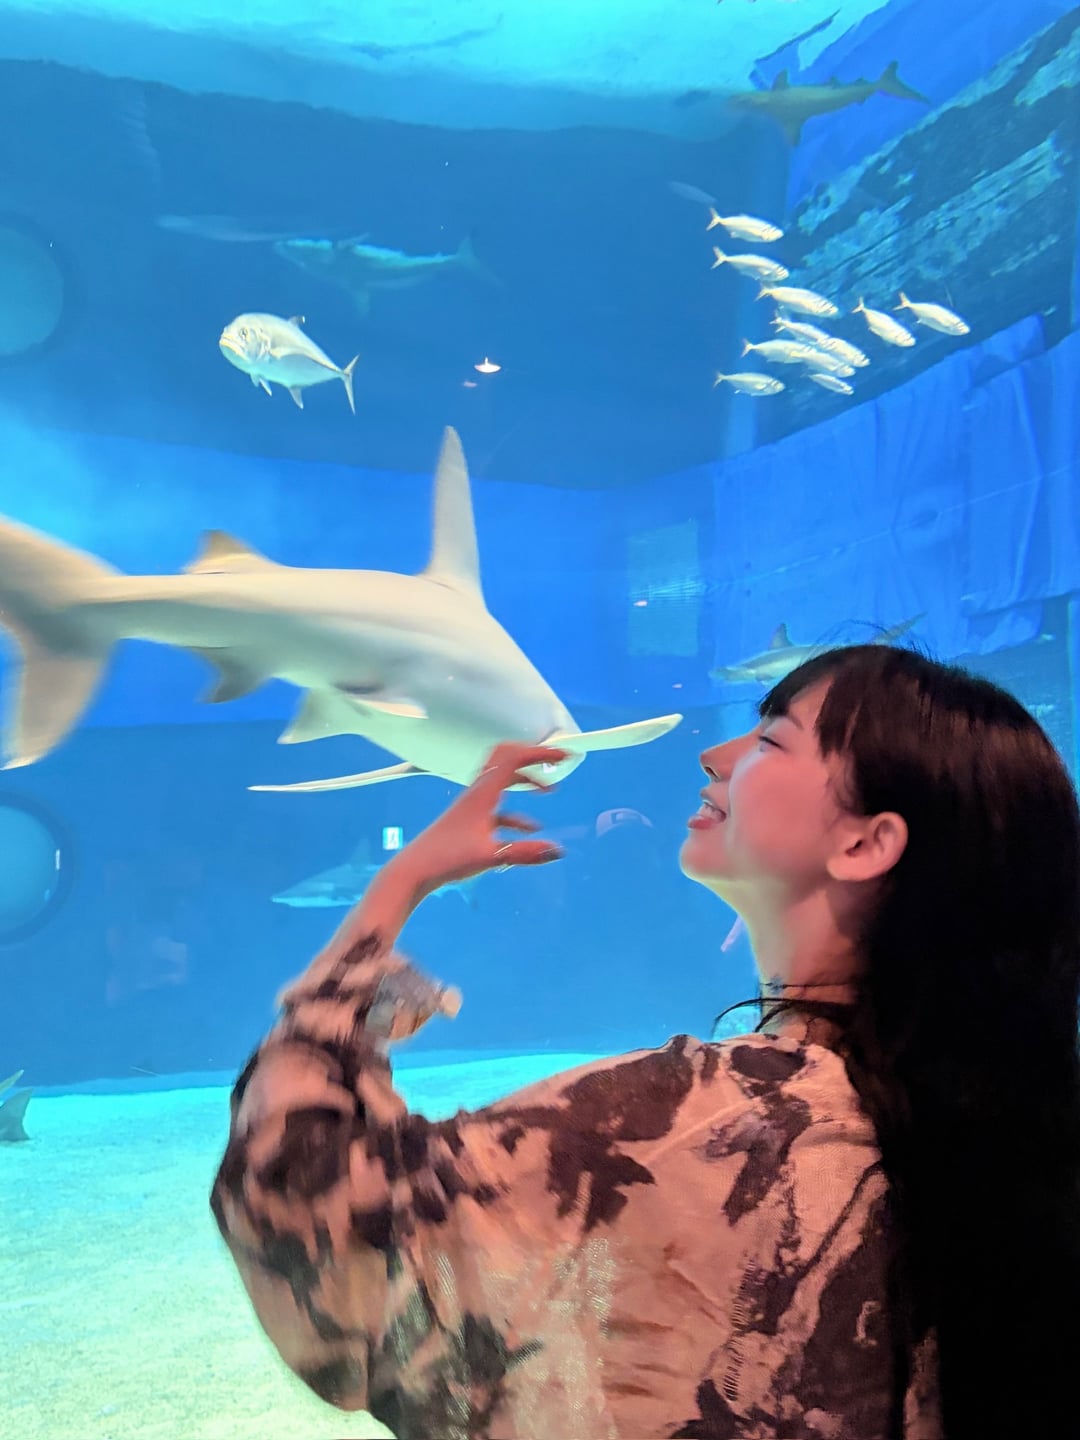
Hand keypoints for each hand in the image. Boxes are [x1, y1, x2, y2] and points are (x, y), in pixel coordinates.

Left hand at [383, 741, 568, 901]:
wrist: (416, 870)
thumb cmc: (448, 858)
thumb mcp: (491, 856)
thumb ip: (526, 853)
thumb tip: (558, 851)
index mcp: (483, 793)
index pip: (514, 758)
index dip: (540, 753)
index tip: (563, 757)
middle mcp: (478, 793)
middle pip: (506, 760)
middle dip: (533, 758)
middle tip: (556, 762)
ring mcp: (473, 806)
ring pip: (503, 782)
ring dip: (526, 781)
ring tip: (548, 789)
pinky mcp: (471, 821)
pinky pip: (499, 808)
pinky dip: (517, 812)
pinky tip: (530, 829)